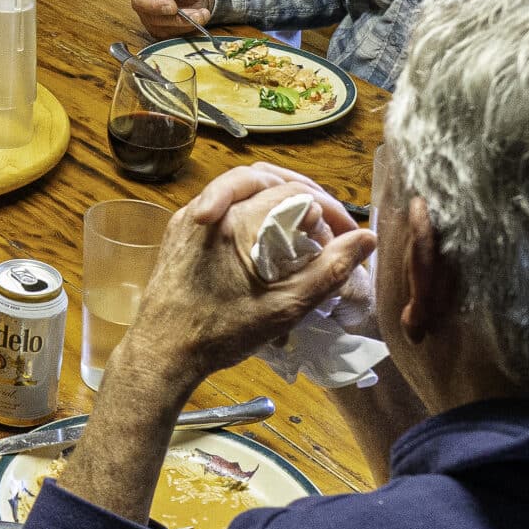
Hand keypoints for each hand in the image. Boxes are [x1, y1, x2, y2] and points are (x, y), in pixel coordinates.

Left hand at [120, 166, 375, 385]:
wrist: (162, 351)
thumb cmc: (222, 333)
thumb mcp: (285, 306)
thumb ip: (330, 270)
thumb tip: (366, 238)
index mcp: (235, 221)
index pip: (294, 192)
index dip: (328, 209)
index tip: (345, 236)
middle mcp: (208, 207)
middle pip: (266, 177)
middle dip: (304, 194)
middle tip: (330, 222)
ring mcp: (189, 217)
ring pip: (242, 185)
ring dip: (278, 197)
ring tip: (305, 224)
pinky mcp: (180, 230)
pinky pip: (223, 203)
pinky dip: (253, 209)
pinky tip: (270, 235)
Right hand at [134, 0, 214, 36]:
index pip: (140, 1)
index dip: (155, 6)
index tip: (173, 6)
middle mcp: (144, 6)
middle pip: (152, 19)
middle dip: (176, 18)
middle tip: (195, 13)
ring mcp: (153, 20)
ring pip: (165, 30)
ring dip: (186, 23)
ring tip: (201, 13)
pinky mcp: (164, 31)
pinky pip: (174, 35)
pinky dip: (189, 28)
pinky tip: (200, 17)